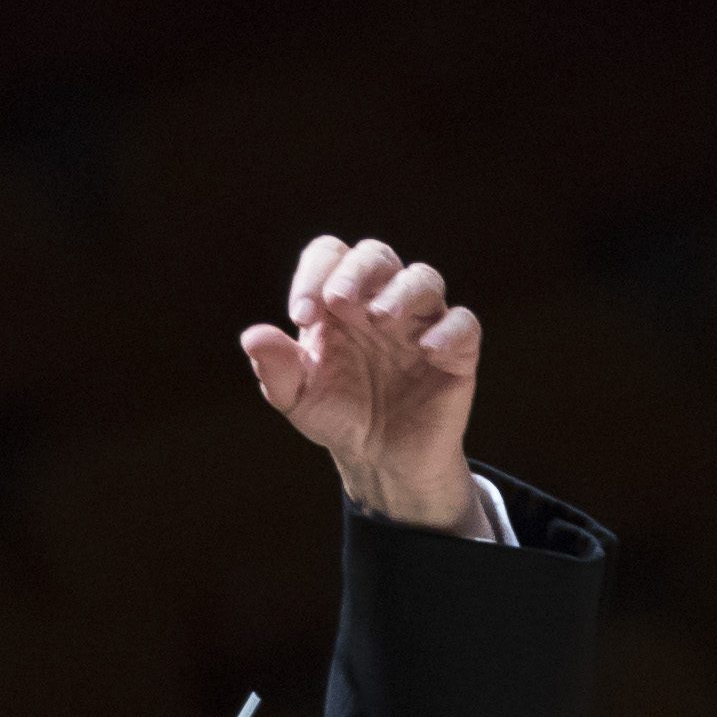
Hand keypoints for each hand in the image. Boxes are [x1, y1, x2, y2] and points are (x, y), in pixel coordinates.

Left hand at [243, 234, 486, 531]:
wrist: (382, 461)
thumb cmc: (339, 416)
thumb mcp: (298, 398)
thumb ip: (276, 367)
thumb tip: (253, 337)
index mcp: (339, 302)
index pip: (329, 257)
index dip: (313, 274)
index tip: (302, 316)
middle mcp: (380, 302)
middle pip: (376, 255)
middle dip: (357, 270)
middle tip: (339, 300)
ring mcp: (420, 325)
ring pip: (424, 278)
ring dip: (402, 291)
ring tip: (382, 318)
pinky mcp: (456, 353)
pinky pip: (463, 324)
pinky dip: (448, 330)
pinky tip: (427, 350)